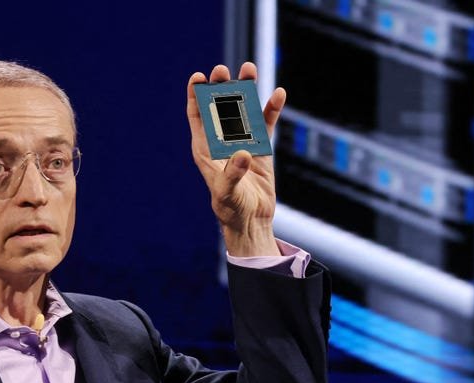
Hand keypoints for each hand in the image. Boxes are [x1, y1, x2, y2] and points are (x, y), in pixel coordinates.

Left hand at [187, 62, 286, 256]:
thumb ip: (233, 173)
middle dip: (220, 87)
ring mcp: (242, 142)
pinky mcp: (261, 148)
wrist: (251, 222)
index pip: (197, 116)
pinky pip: (266, 124)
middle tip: (223, 71)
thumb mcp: (227, 192)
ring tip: (249, 68)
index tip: (198, 78)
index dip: (195, 95)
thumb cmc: (231, 209)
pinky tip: (278, 93)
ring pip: (244, 110)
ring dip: (246, 90)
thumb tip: (243, 153)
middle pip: (220, 107)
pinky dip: (272, 109)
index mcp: (205, 149)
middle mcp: (222, 141)